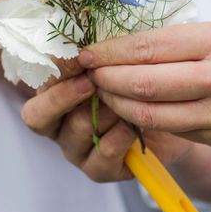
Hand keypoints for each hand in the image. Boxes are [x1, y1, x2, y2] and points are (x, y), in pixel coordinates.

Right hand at [21, 60, 193, 182]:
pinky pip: (102, 155)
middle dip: (63, 96)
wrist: (173, 117)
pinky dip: (119, 137)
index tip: (77, 57)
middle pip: (38, 116)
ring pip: (77, 130)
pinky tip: (135, 125)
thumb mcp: (116, 65)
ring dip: (103, 112)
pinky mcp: (98, 170)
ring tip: (126, 99)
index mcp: (53, 94)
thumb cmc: (136, 84)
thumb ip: (99, 57)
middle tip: (90, 81)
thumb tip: (90, 41)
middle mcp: (58, 124)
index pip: (38, 85)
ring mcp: (75, 149)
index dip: (54, 72)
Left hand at [80, 22, 210, 147]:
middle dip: (105, 79)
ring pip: (148, 114)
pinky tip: (124, 105)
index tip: (86, 52)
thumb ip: (170, 39)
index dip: (109, 52)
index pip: (148, 49)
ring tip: (100, 90)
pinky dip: (136, 118)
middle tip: (87, 72)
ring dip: (114, 103)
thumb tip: (115, 46)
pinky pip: (164, 128)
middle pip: (143, 84)